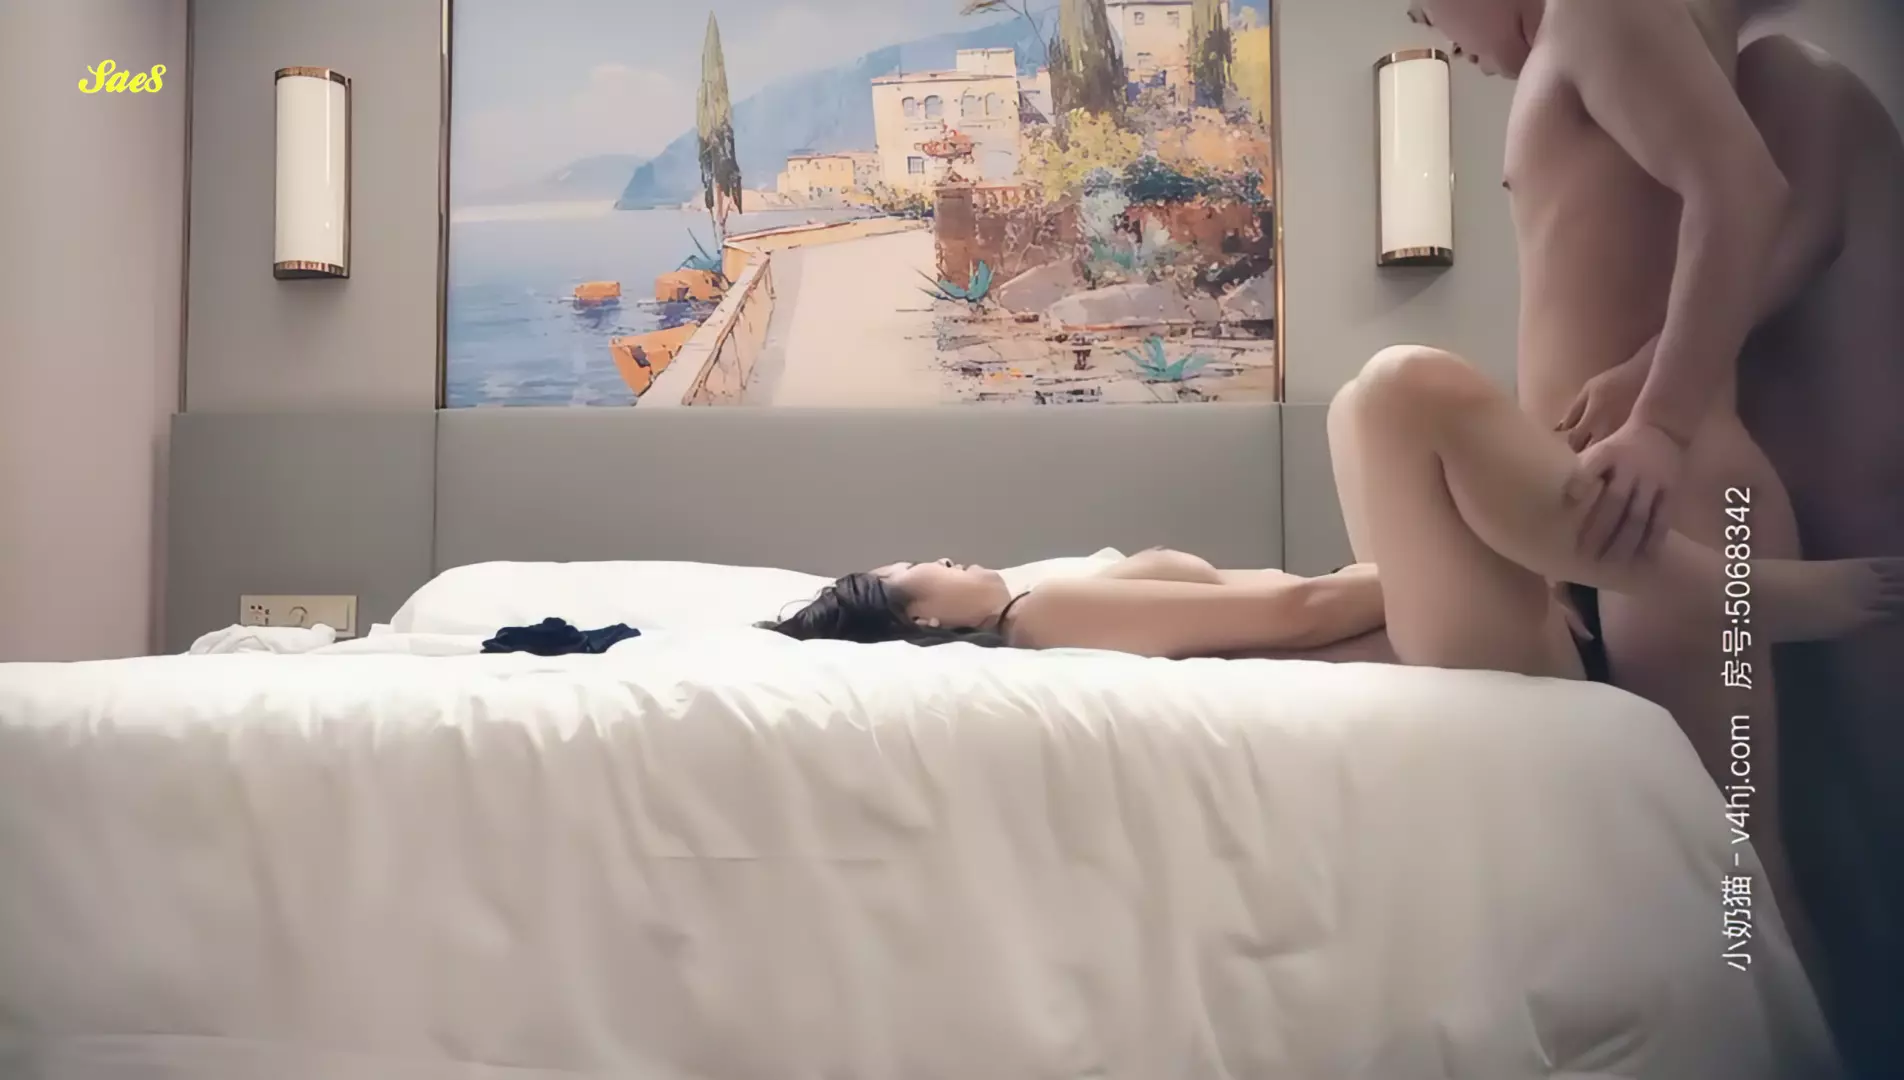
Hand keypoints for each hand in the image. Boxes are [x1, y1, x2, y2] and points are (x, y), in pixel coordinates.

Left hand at [1558, 358, 1648, 451]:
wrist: (1647, 377)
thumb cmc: (1615, 380)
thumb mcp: (1589, 390)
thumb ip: (1573, 411)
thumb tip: (1559, 430)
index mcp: (1592, 419)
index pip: (1574, 442)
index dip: (1568, 446)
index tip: (1567, 446)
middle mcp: (1607, 432)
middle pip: (1588, 454)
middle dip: (1581, 456)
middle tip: (1579, 454)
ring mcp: (1623, 437)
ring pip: (1605, 456)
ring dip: (1597, 457)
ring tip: (1595, 454)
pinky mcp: (1635, 439)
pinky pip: (1619, 453)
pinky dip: (1612, 454)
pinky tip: (1611, 450)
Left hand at [1568, 421, 1685, 563]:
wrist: (1663, 429)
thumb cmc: (1619, 448)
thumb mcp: (1598, 450)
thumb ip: (1579, 472)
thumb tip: (1553, 500)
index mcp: (1608, 453)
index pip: (1591, 468)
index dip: (1579, 485)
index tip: (1566, 507)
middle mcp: (1632, 467)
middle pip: (1614, 500)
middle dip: (1598, 529)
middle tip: (1583, 555)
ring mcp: (1654, 479)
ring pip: (1638, 514)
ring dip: (1624, 541)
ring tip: (1611, 564)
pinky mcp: (1672, 490)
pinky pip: (1662, 518)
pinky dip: (1652, 539)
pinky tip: (1644, 558)